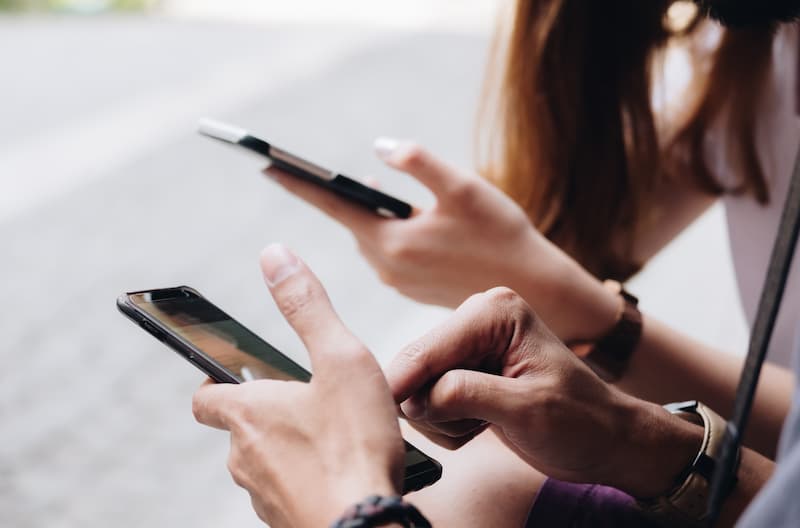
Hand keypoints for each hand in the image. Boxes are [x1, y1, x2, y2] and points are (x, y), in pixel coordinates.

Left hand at [192, 244, 404, 527]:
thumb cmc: (355, 446)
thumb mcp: (341, 359)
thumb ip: (308, 306)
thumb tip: (274, 255)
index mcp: (248, 413)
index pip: (205, 395)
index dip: (215, 380)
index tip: (234, 373)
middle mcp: (243, 457)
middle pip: (239, 428)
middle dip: (267, 413)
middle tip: (309, 401)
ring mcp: (262, 495)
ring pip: (263, 462)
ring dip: (288, 447)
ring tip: (333, 437)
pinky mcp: (285, 522)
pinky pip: (287, 492)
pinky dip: (304, 478)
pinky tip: (341, 472)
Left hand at [265, 139, 616, 341]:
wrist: (533, 288)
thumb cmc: (501, 234)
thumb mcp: (464, 188)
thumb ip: (419, 164)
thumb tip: (381, 148)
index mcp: (393, 241)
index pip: (335, 205)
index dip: (300, 183)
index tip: (266, 164)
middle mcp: (388, 266)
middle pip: (352, 221)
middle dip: (340, 195)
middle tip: (314, 169)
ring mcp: (399, 280)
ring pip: (372, 236)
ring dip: (370, 213)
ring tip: (370, 189)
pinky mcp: (412, 287)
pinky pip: (388, 251)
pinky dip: (388, 231)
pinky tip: (404, 219)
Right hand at [387, 287, 702, 498]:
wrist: (604, 442)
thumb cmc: (582, 421)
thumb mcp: (528, 409)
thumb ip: (468, 395)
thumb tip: (416, 398)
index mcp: (495, 312)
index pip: (429, 349)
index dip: (406, 383)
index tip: (389, 411)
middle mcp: (477, 322)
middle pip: (417, 369)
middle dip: (436, 407)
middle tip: (475, 426)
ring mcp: (469, 348)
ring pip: (418, 390)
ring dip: (444, 420)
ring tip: (486, 424)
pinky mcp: (465, 373)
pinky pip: (429, 403)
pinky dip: (449, 424)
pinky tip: (483, 425)